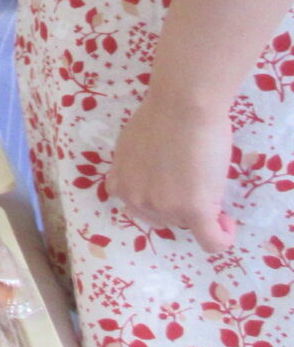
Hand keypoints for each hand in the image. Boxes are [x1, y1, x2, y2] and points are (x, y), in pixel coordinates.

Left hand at [109, 93, 236, 253]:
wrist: (182, 105)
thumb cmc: (161, 115)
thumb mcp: (131, 145)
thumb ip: (136, 167)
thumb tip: (150, 177)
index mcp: (120, 182)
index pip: (138, 205)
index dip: (158, 198)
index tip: (173, 187)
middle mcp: (137, 199)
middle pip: (161, 217)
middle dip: (177, 204)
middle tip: (194, 181)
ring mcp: (164, 206)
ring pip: (187, 224)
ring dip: (199, 212)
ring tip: (210, 186)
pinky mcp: (194, 210)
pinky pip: (211, 241)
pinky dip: (221, 237)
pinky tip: (226, 222)